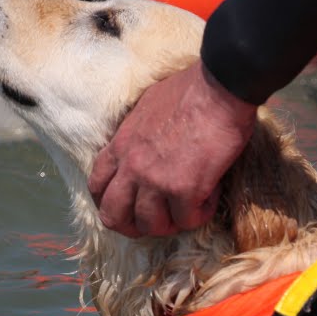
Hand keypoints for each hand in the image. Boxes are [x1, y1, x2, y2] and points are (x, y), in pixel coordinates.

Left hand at [88, 61, 257, 236]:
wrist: (219, 88)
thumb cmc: (190, 90)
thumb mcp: (146, 108)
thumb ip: (137, 135)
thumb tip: (144, 147)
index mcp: (121, 145)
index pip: (96, 186)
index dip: (108, 204)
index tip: (127, 208)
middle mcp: (132, 167)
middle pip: (113, 216)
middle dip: (133, 227)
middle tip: (156, 222)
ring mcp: (156, 181)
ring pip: (151, 225)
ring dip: (171, 223)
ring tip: (188, 209)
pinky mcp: (184, 189)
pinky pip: (187, 220)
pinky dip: (201, 213)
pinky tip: (211, 196)